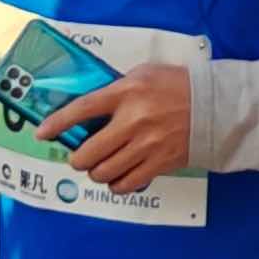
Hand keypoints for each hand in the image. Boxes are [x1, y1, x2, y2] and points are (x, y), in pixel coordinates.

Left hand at [47, 64, 195, 191]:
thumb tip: (90, 104)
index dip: (57, 124)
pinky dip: (117, 184)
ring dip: (96, 172)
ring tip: (99, 166)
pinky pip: (127, 183)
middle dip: (77, 158)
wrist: (215, 105)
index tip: (43, 133)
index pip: (81, 110)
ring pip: (104, 172)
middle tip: (79, 156)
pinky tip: (118, 176)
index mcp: (126, 93)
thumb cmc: (178, 85)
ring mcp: (147, 145)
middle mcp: (133, 121)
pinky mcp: (160, 163)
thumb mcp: (144, 74)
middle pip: (88, 153)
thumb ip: (116, 88)